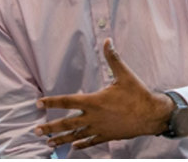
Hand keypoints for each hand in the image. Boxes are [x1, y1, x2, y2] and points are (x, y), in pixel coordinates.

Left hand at [34, 38, 175, 149]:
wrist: (151, 115)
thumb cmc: (137, 94)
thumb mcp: (125, 74)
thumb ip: (113, 58)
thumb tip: (108, 41)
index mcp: (94, 101)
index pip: (67, 101)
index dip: (51, 102)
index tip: (39, 103)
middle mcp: (93, 117)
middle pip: (66, 123)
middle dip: (50, 127)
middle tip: (36, 130)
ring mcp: (99, 128)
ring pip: (75, 135)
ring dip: (61, 139)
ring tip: (49, 143)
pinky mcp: (107, 135)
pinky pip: (90, 141)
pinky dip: (81, 144)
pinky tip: (74, 146)